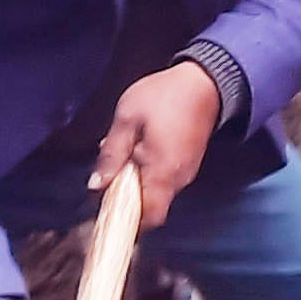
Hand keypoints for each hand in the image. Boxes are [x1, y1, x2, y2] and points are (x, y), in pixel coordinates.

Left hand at [92, 61, 220, 228]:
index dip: (127, 218)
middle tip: (112, 169)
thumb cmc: (164, 95)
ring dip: (137, 182)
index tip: (108, 204)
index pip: (148, 217)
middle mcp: (178, 179)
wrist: (204, 81)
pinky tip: (139, 148)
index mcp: (162, 171)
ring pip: (156, 192)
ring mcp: (186, 172)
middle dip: (127, 196)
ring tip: (125, 152)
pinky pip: (165, 179)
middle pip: (150, 206)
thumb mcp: (127, 118)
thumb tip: (96, 185)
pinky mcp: (189, 163)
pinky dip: (149, 172)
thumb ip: (112, 154)